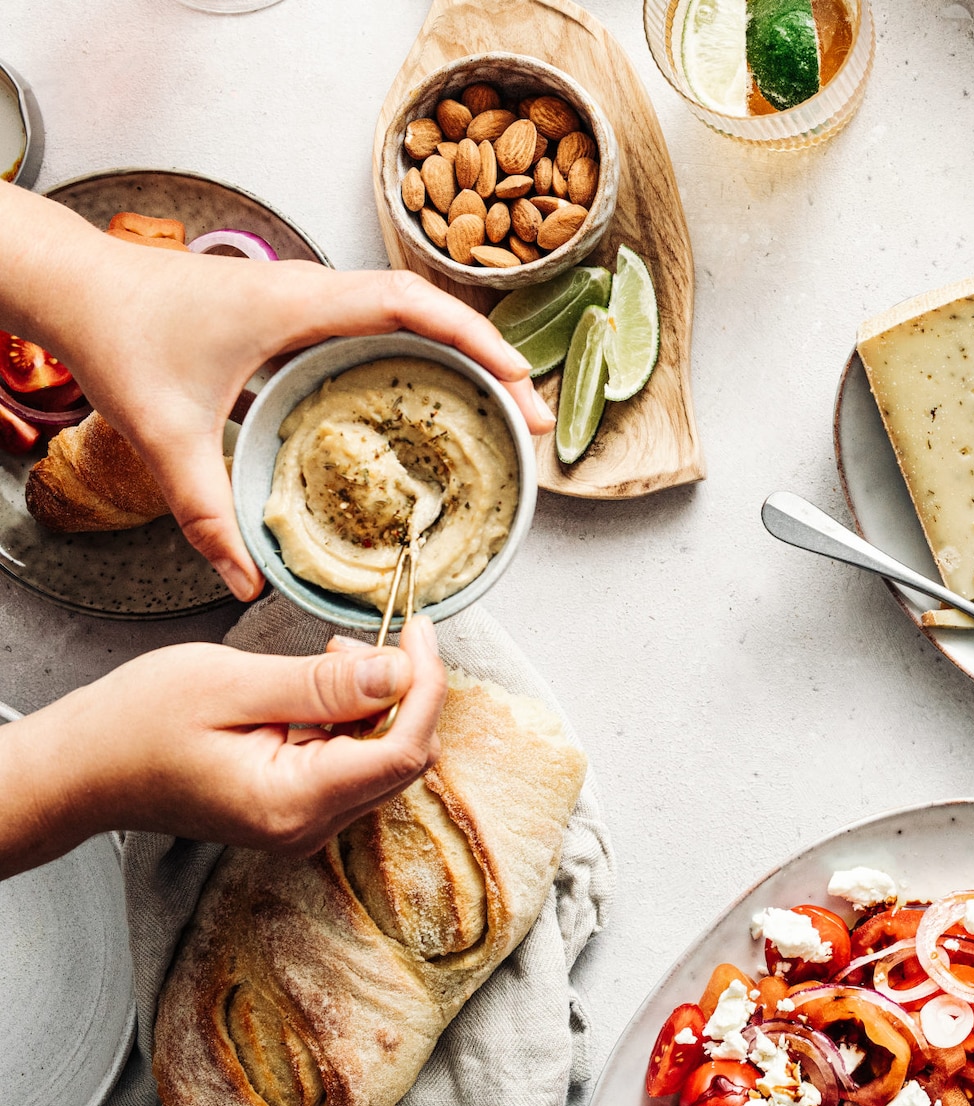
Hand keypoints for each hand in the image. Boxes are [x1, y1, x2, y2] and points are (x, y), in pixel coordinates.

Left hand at [0, 183, 551, 599]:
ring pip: (410, 314)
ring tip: (501, 406)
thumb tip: (245, 580)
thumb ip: (205, 513)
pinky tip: (431, 397)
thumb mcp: (163, 437)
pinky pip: (380, 324)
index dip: (476, 339)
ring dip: (461, 353)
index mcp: (301, 303)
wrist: (73, 287)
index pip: (413, 305)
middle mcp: (316, 292)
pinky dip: (422, 353)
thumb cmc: (117, 338)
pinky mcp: (296, 312)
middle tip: (530, 414)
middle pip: (432, 310)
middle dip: (490, 356)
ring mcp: (309, 299)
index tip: (518, 383)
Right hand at [0, 617, 445, 879]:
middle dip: (400, 692)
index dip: (426, 686)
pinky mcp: (296, 810)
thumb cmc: (135, 725)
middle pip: (404, 757)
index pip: (405, 750)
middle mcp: (308, 827)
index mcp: (294, 803)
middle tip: (355, 640)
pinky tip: (314, 688)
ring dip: (374, 702)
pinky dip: (349, 719)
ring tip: (326, 658)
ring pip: (383, 759)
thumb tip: (400, 673)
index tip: (419, 630)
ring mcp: (304, 824)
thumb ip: (322, 684)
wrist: (80, 770)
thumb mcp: (230, 684)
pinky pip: (353, 764)